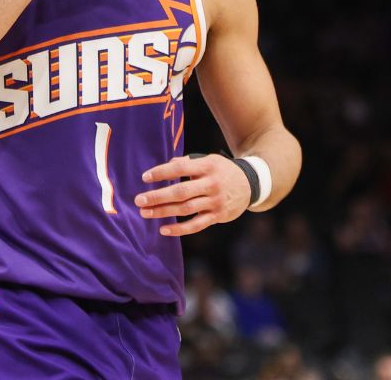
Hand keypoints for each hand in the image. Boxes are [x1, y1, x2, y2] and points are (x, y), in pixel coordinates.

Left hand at [135, 154, 249, 235]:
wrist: (251, 184)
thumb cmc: (222, 170)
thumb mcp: (208, 160)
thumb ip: (187, 163)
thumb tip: (167, 166)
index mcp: (207, 167)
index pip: (180, 169)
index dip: (162, 173)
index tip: (145, 177)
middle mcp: (212, 184)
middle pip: (181, 192)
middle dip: (158, 197)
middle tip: (139, 200)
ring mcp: (215, 202)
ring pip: (186, 209)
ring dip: (163, 212)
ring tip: (145, 213)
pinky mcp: (218, 216)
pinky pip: (196, 225)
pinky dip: (179, 229)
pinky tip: (163, 229)